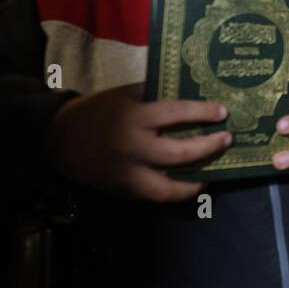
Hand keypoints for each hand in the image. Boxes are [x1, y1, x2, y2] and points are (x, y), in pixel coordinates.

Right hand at [46, 82, 231, 201]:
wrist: (61, 140)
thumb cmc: (99, 111)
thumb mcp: (126, 94)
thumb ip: (156, 93)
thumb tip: (194, 91)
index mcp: (132, 118)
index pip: (175, 113)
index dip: (202, 112)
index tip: (223, 111)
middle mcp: (133, 148)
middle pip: (179, 153)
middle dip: (208, 148)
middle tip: (227, 139)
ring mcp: (128, 174)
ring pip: (169, 188)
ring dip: (196, 181)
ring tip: (214, 171)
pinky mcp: (125, 191)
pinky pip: (158, 196)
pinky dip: (178, 191)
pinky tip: (194, 181)